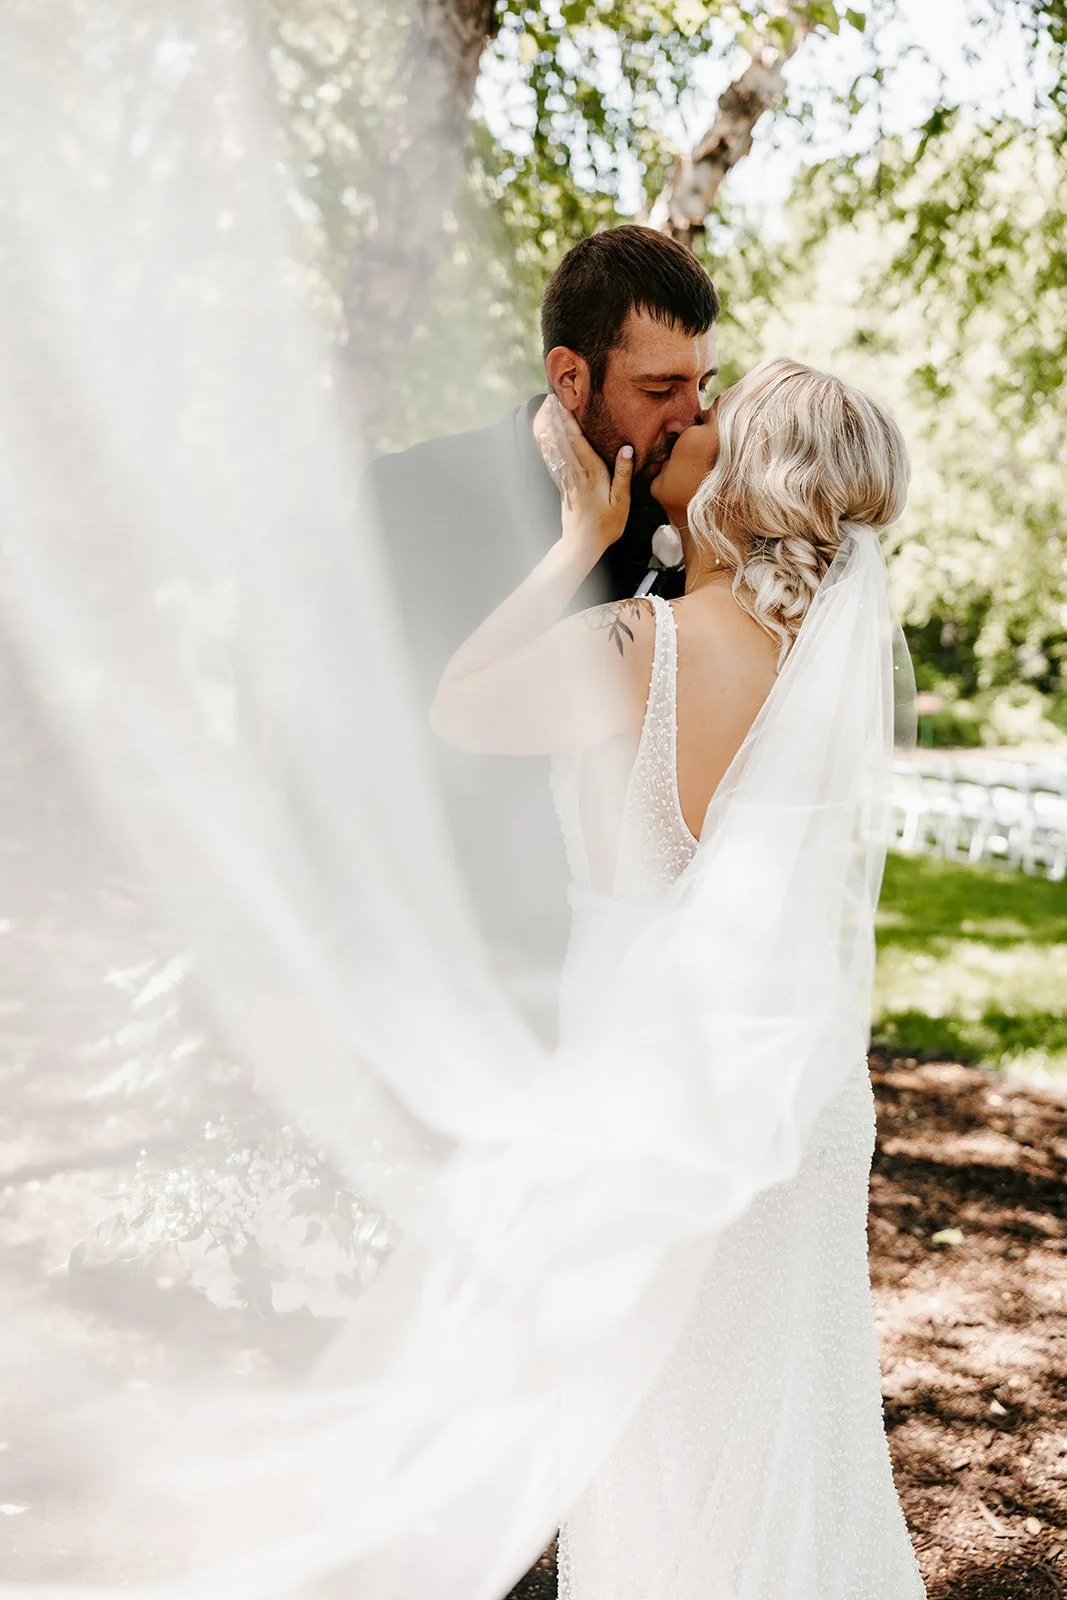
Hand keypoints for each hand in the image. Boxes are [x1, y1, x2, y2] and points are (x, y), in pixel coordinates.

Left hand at [539, 396, 632, 558]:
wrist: (582, 544)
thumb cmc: (607, 525)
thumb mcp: (621, 501)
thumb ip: (623, 474)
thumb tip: (627, 448)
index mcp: (592, 474)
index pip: (577, 442)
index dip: (569, 421)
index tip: (564, 403)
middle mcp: (577, 473)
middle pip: (564, 441)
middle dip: (557, 418)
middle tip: (552, 397)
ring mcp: (568, 480)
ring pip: (557, 449)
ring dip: (551, 428)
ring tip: (546, 410)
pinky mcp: (564, 487)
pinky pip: (554, 462)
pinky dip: (548, 448)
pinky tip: (544, 438)